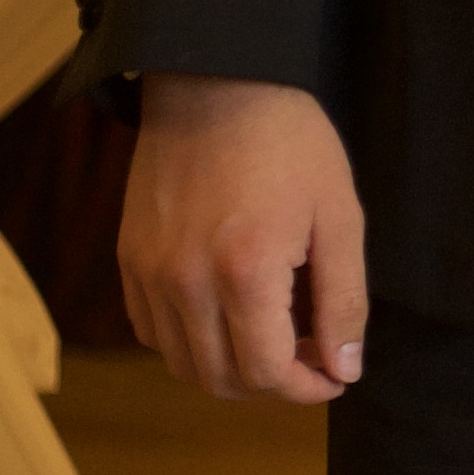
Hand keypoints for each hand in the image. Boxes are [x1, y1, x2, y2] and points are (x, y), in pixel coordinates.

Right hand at [119, 75, 371, 400]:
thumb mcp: (340, 216)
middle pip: (219, 379)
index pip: (265, 372)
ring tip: (272, 336)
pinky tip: (226, 314)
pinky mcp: (128, 260)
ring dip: (228, 367)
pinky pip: (151, 331)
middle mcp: (185, 282)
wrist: (216, 87)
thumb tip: (345, 369)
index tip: (334, 376)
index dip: (306, 387)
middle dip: (271, 383)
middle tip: (308, 357)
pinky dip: (190, 341)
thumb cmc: (290, 145)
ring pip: (181, 363)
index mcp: (244, 272)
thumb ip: (344, 300)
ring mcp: (148, 273)